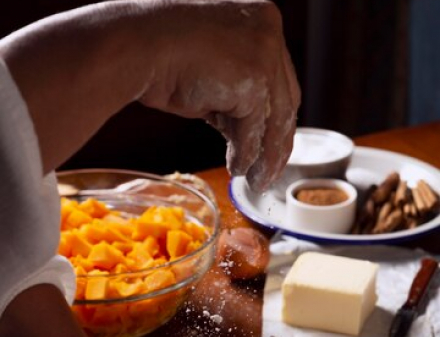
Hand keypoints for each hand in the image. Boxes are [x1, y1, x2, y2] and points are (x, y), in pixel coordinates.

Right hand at [2, 0, 299, 191]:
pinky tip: (237, 169)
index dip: (277, 117)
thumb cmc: (163, 56)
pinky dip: (246, 154)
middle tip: (269, 171)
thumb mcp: (211, 71)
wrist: (138, 46)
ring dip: (265, 156)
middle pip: (285, 101)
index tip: (273, 144)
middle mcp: (269, 31)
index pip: (281, 80)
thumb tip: (248, 132)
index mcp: (262, 19)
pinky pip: (254, 129)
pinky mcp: (253, 81)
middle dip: (277, 142)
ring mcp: (264, 55)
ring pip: (274, 119)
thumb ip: (235, 93)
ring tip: (255, 180)